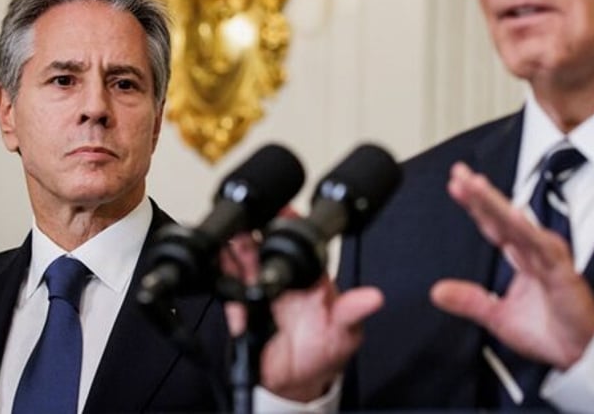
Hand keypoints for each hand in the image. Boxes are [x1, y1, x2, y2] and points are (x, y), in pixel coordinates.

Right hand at [220, 223, 382, 401]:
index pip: (302, 244)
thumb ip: (353, 311)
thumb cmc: (325, 350)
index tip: (285, 211)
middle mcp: (286, 279)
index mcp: (312, 277)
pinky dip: (222, 273)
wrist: (297, 381)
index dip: (292, 225)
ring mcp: (263, 290)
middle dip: (257, 231)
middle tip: (250, 221)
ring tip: (232, 237)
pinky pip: (230, 286)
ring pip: (247, 261)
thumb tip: (374, 298)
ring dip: (238, 247)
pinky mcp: (243, 307)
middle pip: (268, 246)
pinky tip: (219, 261)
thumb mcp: (345, 331)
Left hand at [430, 162, 593, 369]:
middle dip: (479, 193)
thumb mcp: (497, 317)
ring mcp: (548, 257)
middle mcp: (533, 251)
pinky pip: (544, 247)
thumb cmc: (549, 332)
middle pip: (502, 215)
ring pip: (518, 224)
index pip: (492, 224)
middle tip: (459, 173)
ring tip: (476, 186)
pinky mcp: (563, 271)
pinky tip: (514, 216)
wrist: (581, 353)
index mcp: (520, 257)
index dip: (474, 204)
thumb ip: (469, 300)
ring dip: (497, 204)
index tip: (455, 186)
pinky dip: (528, 231)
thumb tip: (437, 291)